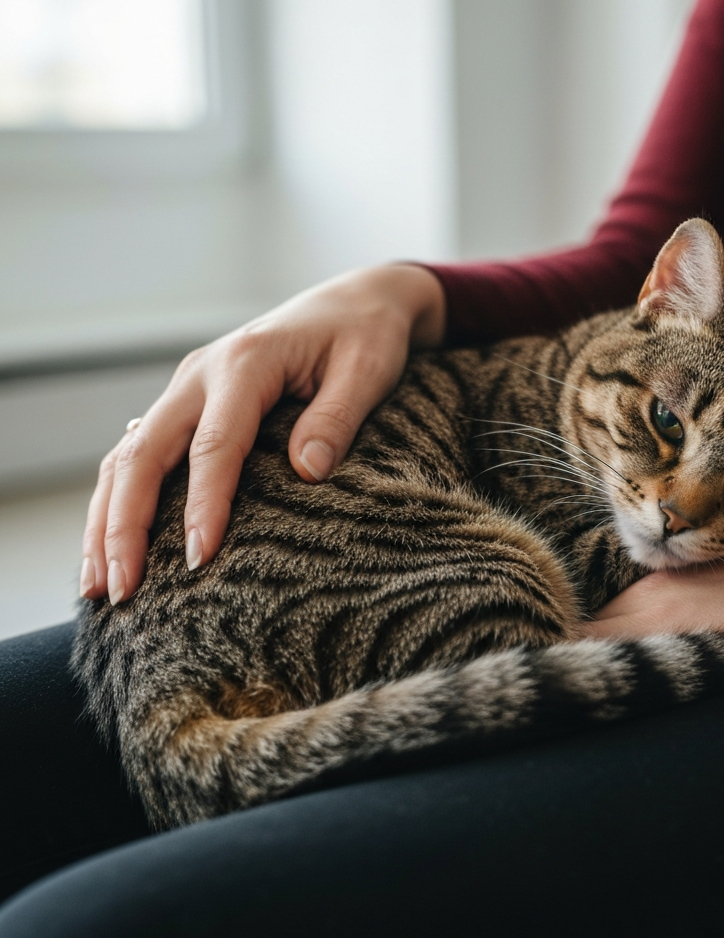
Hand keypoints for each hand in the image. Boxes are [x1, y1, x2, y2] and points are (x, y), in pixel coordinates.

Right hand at [81, 264, 444, 603]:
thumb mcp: (368, 370)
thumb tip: (307, 472)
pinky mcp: (190, 403)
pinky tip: (111, 542)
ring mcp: (189, 387)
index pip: (214, 445)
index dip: (203, 505)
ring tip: (96, 584)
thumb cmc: (366, 335)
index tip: (197, 559)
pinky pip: (141, 452)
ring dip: (106, 518)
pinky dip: (119, 498)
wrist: (357, 301)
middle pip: (143, 454)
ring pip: (127, 456)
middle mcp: (202, 374)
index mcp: (246, 362)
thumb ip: (338, 417)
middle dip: (123, 524)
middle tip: (119, 589)